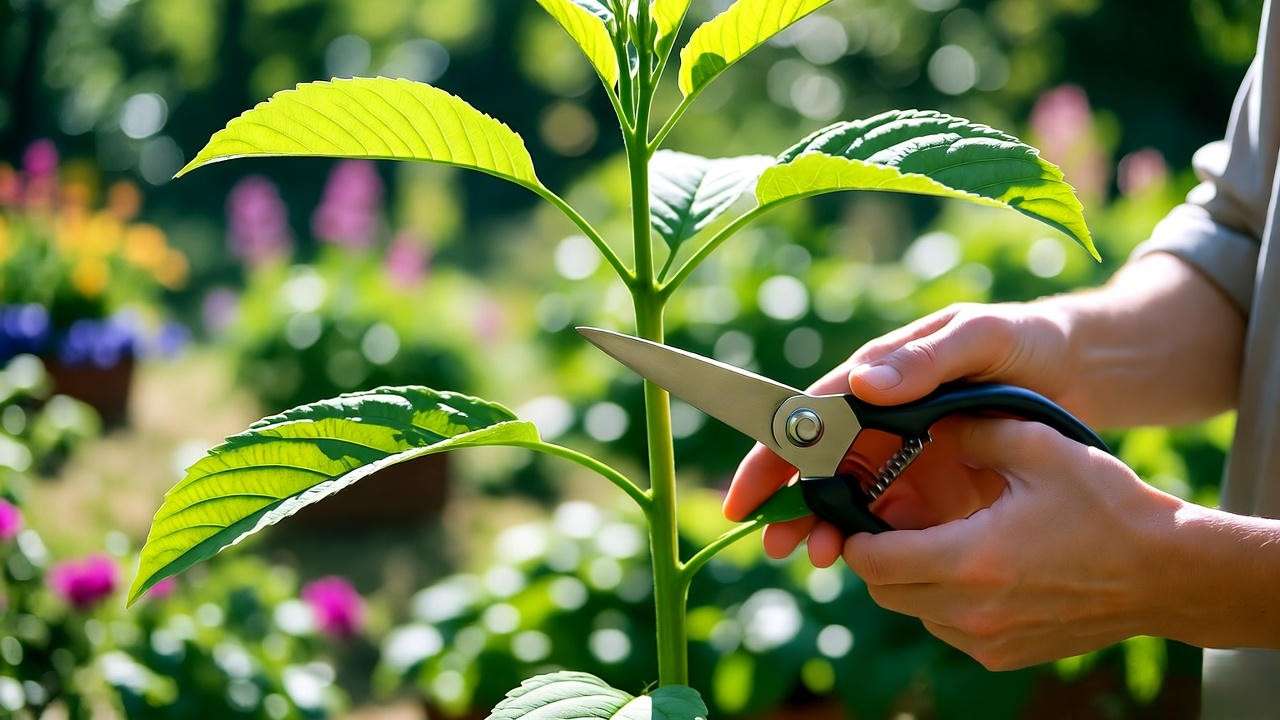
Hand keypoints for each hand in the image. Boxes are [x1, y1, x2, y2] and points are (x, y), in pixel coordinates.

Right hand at [724, 301, 1078, 565]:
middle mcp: (881, 416)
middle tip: (777, 546)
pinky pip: (894, 516)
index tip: (747, 496)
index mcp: (878, 375)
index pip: (810, 417)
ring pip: (850, 496)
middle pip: (820, 465)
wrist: (1082, 370)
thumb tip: (863, 386)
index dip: (774, 456)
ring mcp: (906, 452)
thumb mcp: (980, 337)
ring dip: (828, 527)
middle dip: (792, 506)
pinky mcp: (935, 483)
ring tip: (821, 559)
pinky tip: (872, 561)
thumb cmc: (1025, 339)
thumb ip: (926, 360)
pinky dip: (876, 539)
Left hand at [844, 418, 1181, 669]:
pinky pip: (947, 627)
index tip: (859, 511)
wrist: (1166, 572)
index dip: (855, 535)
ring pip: (914, 610)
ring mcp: (988, 640)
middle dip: (878, 555)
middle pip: (884, 590)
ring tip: (940, 538)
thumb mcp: (1037, 446)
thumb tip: (920, 420)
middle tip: (895, 520)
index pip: (872, 560)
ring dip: (912, 578)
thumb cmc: (1106, 505)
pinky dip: (944, 600)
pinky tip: (975, 566)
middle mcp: (972, 610)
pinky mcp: (1005, 655)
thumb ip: (968, 429)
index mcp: (970, 558)